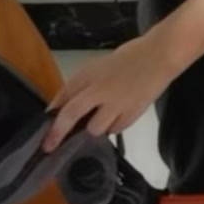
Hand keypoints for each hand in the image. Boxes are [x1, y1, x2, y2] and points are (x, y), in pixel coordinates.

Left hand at [45, 34, 179, 150]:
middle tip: (50, 146)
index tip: (44, 132)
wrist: (159, 56)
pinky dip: (112, 126)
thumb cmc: (128, 58)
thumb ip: (79, 86)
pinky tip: (117, 116)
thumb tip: (62, 107)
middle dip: (58, 133)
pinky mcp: (132, 115)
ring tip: (101, 120)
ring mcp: (116, 104)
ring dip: (93, 128)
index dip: (52, 118)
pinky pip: (114, 129)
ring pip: (95, 129)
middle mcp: (99, 90)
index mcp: (89, 75)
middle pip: (72, 115)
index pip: (63, 99)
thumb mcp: (97, 67)